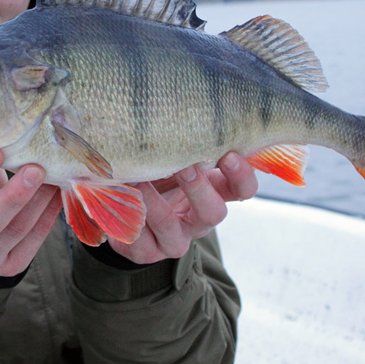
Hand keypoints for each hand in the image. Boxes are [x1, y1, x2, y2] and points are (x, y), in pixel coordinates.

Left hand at [109, 152, 256, 263]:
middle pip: (214, 213)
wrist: (127, 213)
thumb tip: (183, 111)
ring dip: (155, 202)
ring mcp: (175, 239)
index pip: (242, 190)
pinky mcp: (148, 252)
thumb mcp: (175, 158)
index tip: (230, 155)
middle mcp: (199, 220)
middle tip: (186, 167)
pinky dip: (129, 216)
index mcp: (214, 193)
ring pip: (171, 226)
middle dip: (200, 189)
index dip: (241, 176)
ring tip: (140, 179)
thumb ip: (185, 145)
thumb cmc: (158, 175)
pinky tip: (122, 198)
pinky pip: (139, 239)